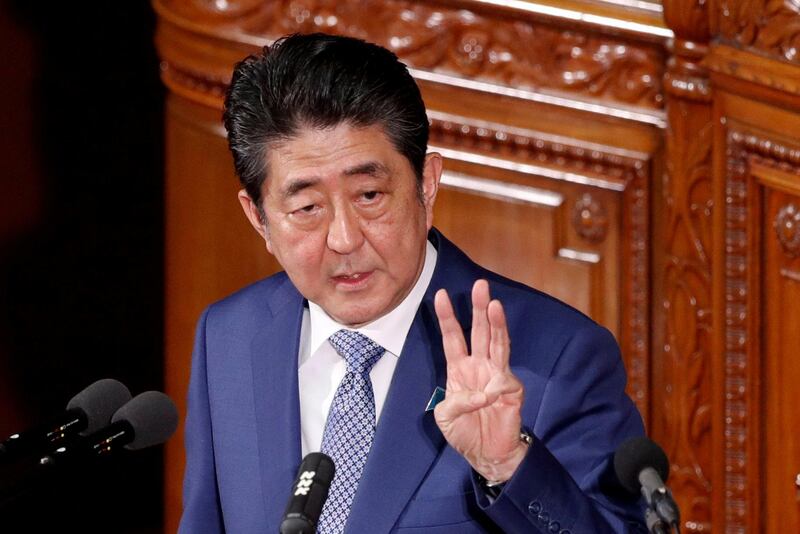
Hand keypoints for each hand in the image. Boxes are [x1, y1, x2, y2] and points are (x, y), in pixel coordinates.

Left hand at [433, 279, 526, 482]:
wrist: (486, 454)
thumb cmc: (464, 432)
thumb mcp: (445, 417)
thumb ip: (456, 403)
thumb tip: (480, 394)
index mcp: (459, 368)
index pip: (453, 337)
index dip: (447, 317)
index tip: (440, 295)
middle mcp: (479, 366)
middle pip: (480, 331)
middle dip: (478, 308)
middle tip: (479, 285)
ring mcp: (497, 375)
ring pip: (498, 343)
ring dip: (497, 324)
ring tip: (494, 304)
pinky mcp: (512, 390)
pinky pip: (503, 383)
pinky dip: (494, 389)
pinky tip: (489, 399)